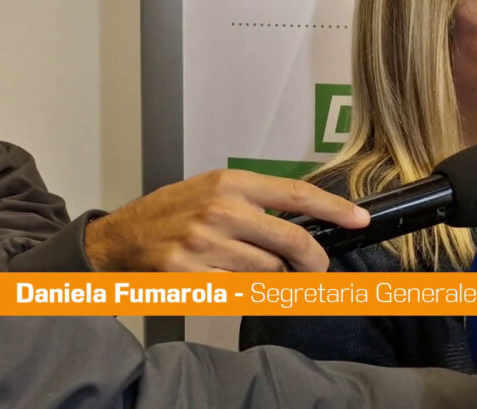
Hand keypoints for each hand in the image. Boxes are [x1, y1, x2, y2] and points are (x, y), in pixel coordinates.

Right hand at [84, 169, 368, 271]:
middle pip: (292, 240)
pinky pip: (241, 292)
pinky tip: (231, 281)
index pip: (297, 195)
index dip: (334, 208)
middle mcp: (220, 211)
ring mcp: (205, 244)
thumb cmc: (170, 214)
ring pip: (269, 270)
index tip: (358, 219)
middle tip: (316, 267)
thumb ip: (258, 203)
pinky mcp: (192, 275)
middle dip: (313, 259)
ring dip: (272, 277)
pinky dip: (246, 292)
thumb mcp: (213, 190)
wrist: (118, 238)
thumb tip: (308, 221)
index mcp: (230, 184)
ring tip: (253, 269)